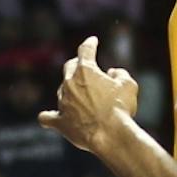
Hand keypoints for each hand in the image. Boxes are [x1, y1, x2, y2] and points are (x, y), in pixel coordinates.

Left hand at [39, 36, 135, 159]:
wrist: (110, 134)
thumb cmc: (121, 108)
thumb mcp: (128, 85)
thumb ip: (120, 74)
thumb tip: (111, 73)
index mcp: (86, 71)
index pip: (85, 50)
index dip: (90, 43)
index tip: (92, 41)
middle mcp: (70, 84)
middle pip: (69, 67)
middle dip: (77, 65)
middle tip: (84, 68)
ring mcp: (63, 103)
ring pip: (62, 91)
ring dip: (70, 90)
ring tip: (80, 96)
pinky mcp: (60, 121)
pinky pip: (48, 118)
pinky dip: (49, 117)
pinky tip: (47, 118)